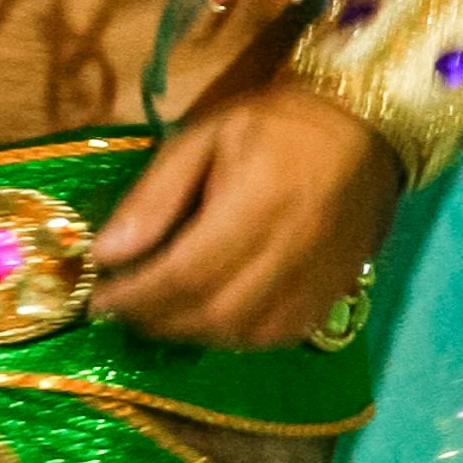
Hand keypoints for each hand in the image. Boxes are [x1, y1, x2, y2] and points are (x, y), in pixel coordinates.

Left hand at [93, 87, 403, 347]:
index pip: (185, 273)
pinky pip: (282, 334)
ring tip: (165, 314)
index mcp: (256, 203)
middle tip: (125, 309)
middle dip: (158, 320)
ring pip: (247, 331)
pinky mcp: (337, 288)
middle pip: (214, 312)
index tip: (98, 298)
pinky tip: (216, 319)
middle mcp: (293, 249)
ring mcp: (321, 275)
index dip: (136, 296)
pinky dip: (240, 337)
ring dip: (196, 333)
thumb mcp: (200, 139)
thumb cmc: (274, 125)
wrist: (364, 127)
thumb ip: (154, 197)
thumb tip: (106, 254)